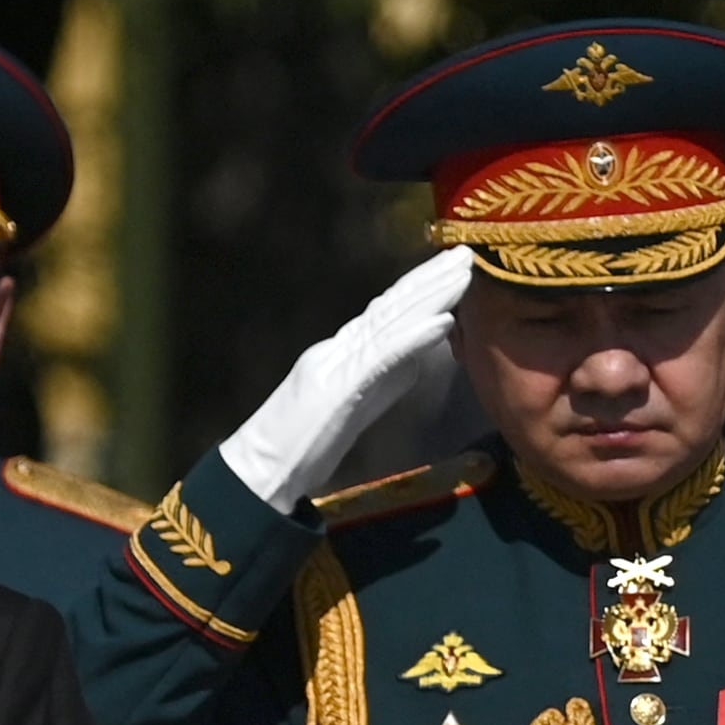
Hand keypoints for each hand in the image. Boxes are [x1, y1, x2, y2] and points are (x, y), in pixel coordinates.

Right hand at [217, 246, 475, 513]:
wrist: (260, 471)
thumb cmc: (295, 450)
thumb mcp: (344, 408)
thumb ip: (376, 381)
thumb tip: (413, 363)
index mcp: (340, 357)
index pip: (384, 316)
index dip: (417, 289)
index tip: (449, 269)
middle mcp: (340, 351)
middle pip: (390, 309)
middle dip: (430, 280)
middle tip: (465, 254)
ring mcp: (339, 365)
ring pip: (390, 323)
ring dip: (430, 296)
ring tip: (462, 272)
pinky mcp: (342, 388)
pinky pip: (383, 358)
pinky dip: (413, 339)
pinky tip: (441, 322)